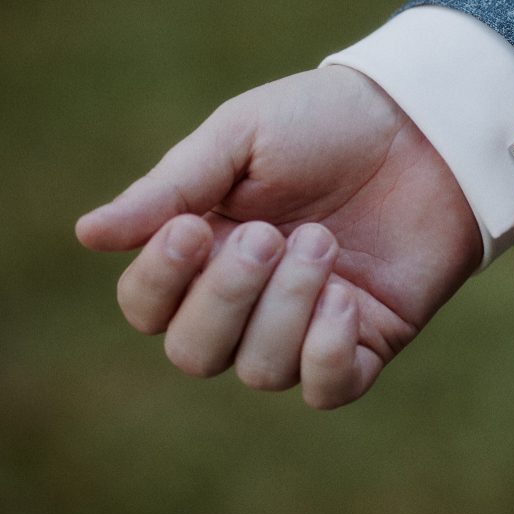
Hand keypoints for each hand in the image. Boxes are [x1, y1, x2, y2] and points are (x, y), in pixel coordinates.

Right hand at [76, 66, 480, 406]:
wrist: (424, 126)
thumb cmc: (325, 122)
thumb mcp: (242, 137)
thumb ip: (173, 188)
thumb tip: (88, 235)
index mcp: (206, 247)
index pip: (147, 306)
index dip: (159, 281)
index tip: (194, 227)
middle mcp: (249, 297)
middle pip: (193, 352)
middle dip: (225, 297)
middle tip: (270, 234)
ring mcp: (305, 324)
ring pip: (258, 370)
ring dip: (284, 309)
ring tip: (323, 244)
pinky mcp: (365, 341)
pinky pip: (325, 391)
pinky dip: (325, 354)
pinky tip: (344, 298)